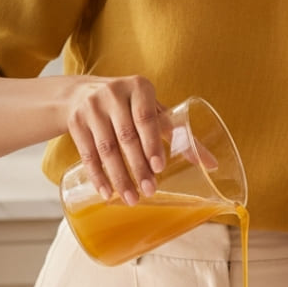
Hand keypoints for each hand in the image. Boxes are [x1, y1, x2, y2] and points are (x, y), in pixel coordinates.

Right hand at [63, 75, 166, 204]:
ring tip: (131, 198)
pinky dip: (98, 177)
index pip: (146, 118)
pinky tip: (107, 193)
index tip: (159, 168)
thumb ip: (178, 133)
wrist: (83, 93)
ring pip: (106, 149)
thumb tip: (212, 164)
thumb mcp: (153, 110)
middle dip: (138, 167)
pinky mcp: (75, 123)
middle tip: (149, 191)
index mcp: (138, 87)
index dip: (152, 143)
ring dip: (119, 177)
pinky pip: (87, 154)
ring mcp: (91, 108)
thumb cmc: (131, 105)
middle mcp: (113, 94)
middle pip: (126, 137)